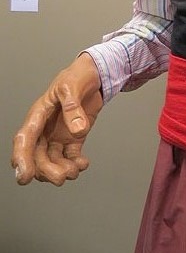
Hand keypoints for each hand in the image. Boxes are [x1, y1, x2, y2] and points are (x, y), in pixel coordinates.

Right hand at [12, 52, 102, 185]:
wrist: (95, 75)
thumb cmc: (78, 76)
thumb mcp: (72, 86)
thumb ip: (73, 108)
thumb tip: (78, 130)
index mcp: (39, 115)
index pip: (25, 139)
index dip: (22, 158)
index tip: (24, 176)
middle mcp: (45, 128)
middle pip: (37, 156)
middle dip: (47, 171)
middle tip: (61, 177)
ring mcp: (57, 135)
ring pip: (52, 160)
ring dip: (61, 170)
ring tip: (76, 169)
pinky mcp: (72, 139)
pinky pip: (69, 156)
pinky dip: (75, 164)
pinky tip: (83, 163)